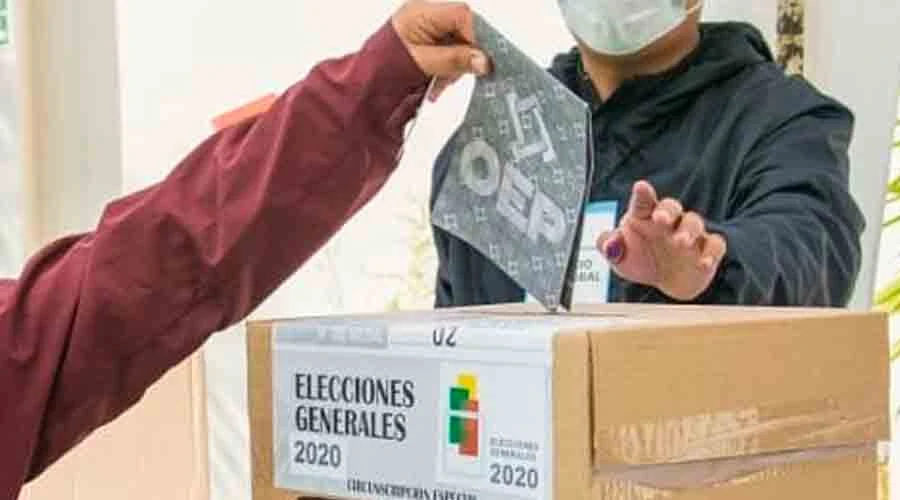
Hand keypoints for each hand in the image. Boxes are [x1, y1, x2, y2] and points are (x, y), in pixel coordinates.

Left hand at [391, 1, 491, 100]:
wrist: (363, 85)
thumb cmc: (381, 70)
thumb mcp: (422, 64)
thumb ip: (455, 60)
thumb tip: (483, 60)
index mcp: (421, 12)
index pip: (462, 15)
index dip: (474, 38)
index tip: (477, 61)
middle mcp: (425, 15)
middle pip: (462, 30)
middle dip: (462, 57)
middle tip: (451, 77)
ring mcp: (426, 29)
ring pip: (457, 44)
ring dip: (453, 67)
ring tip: (437, 84)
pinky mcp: (427, 42)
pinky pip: (447, 53)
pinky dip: (446, 69)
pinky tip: (436, 82)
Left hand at [597, 181, 726, 300]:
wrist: (665, 282)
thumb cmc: (641, 260)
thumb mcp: (619, 257)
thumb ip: (609, 247)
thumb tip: (607, 242)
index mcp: (644, 216)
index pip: (643, 202)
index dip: (643, 194)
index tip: (641, 187)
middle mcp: (668, 221)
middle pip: (671, 207)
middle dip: (667, 210)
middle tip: (661, 218)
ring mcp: (689, 233)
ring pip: (693, 223)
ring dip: (688, 230)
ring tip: (681, 242)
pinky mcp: (707, 249)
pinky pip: (714, 245)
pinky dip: (711, 253)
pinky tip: (703, 263)